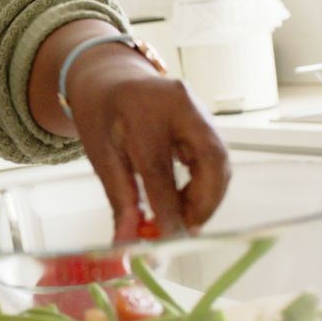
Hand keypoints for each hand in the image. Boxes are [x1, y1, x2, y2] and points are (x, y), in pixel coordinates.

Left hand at [66, 45, 230, 241]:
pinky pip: (216, 155)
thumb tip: (128, 241)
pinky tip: (186, 199)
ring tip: (183, 218)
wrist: (111, 79)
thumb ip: (119, 198)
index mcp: (141, 111)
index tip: (169, 239)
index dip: (168, 207)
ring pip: (220, 159)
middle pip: (211, 157)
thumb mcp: (101, 156)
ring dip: (208, 196)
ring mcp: (198, 107)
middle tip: (187, 229)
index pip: (159, 167)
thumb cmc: (102, 115)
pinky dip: (207, 183)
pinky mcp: (207, 117)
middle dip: (205, 201)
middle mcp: (179, 103)